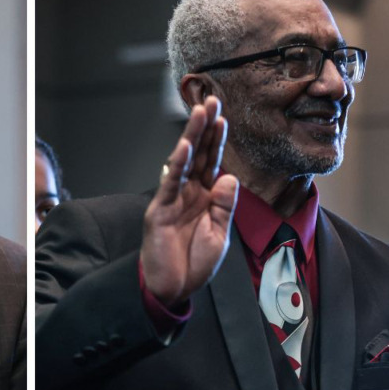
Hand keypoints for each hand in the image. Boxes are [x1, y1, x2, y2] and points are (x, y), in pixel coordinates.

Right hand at [140, 95, 237, 306]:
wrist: (173, 289)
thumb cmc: (194, 265)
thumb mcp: (219, 235)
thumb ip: (224, 206)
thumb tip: (228, 176)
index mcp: (204, 198)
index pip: (212, 163)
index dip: (217, 141)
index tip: (224, 117)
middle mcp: (188, 194)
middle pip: (198, 155)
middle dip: (205, 128)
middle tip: (212, 100)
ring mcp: (172, 200)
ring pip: (183, 163)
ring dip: (192, 137)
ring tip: (200, 112)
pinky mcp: (160, 211)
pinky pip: (170, 184)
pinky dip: (178, 165)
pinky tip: (185, 146)